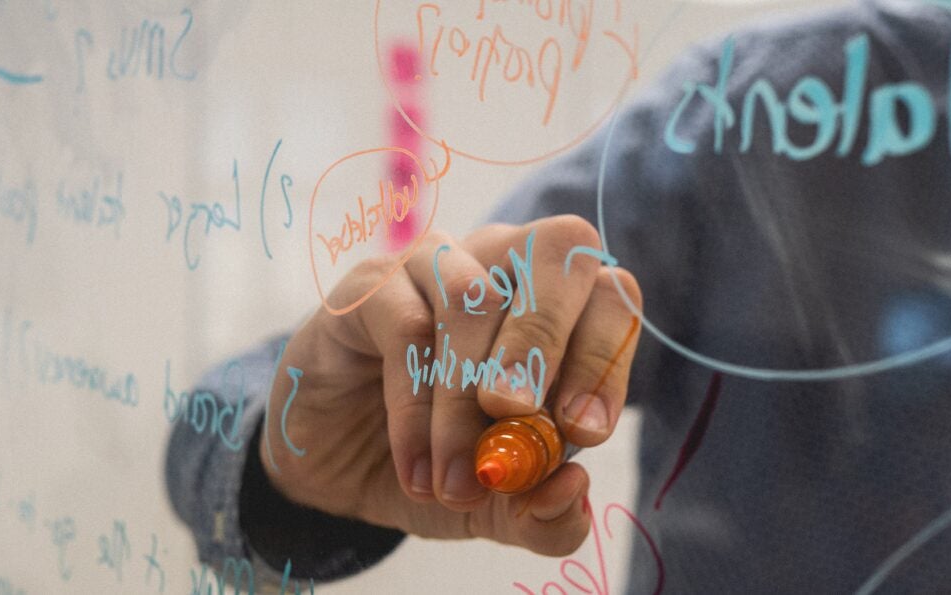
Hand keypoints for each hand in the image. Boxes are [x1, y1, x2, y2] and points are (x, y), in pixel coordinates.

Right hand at [260, 215, 641, 555]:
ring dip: (467, 401)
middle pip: (558, 250)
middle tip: (517, 420)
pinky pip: (406, 326)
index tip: (582, 435)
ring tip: (457, 482)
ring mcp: (438, 264)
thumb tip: (573, 489)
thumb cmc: (439, 461)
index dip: (606, 358)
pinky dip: (416, 408)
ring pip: (475, 298)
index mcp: (561, 305)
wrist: (338, 466)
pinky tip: (416, 469)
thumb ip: (546, 513)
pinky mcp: (372, 285)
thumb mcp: (501, 506)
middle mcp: (506, 264)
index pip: (612, 296)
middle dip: (545, 344)